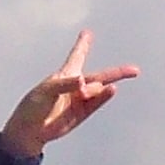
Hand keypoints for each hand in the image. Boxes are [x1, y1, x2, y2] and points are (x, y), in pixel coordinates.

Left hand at [0, 30, 139, 157]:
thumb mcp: (46, 91)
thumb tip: (84, 82)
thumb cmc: (33, 107)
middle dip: (117, 72)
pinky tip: (111, 90)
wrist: (29, 132)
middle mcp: (75, 86)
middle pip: (100, 76)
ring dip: (101, 88)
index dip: (83, 45)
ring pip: (98, 90)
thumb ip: (65, 84)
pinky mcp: (82, 114)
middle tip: (134, 70)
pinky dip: (104, 97)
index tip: (88, 32)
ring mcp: (80, 100)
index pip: (77, 56)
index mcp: (64, 75)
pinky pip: (96, 103)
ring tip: (100, 88)